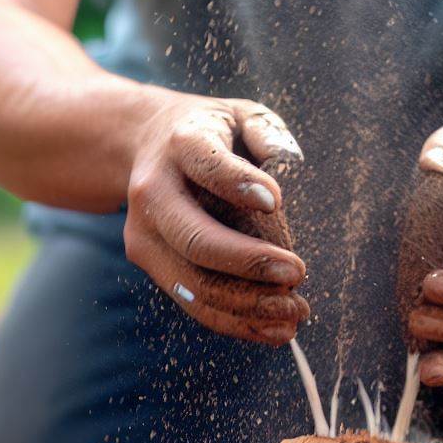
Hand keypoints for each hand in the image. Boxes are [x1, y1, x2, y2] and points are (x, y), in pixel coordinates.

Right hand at [124, 94, 309, 344]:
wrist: (143, 143)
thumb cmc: (211, 132)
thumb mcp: (239, 115)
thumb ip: (267, 132)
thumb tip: (288, 164)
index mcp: (182, 143)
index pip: (207, 165)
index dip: (238, 183)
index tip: (276, 200)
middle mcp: (154, 190)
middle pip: (197, 239)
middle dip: (250, 263)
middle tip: (298, 273)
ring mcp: (144, 232)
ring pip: (193, 282)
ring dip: (248, 304)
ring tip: (295, 312)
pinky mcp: (149, 261)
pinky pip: (192, 301)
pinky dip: (235, 321)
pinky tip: (275, 328)